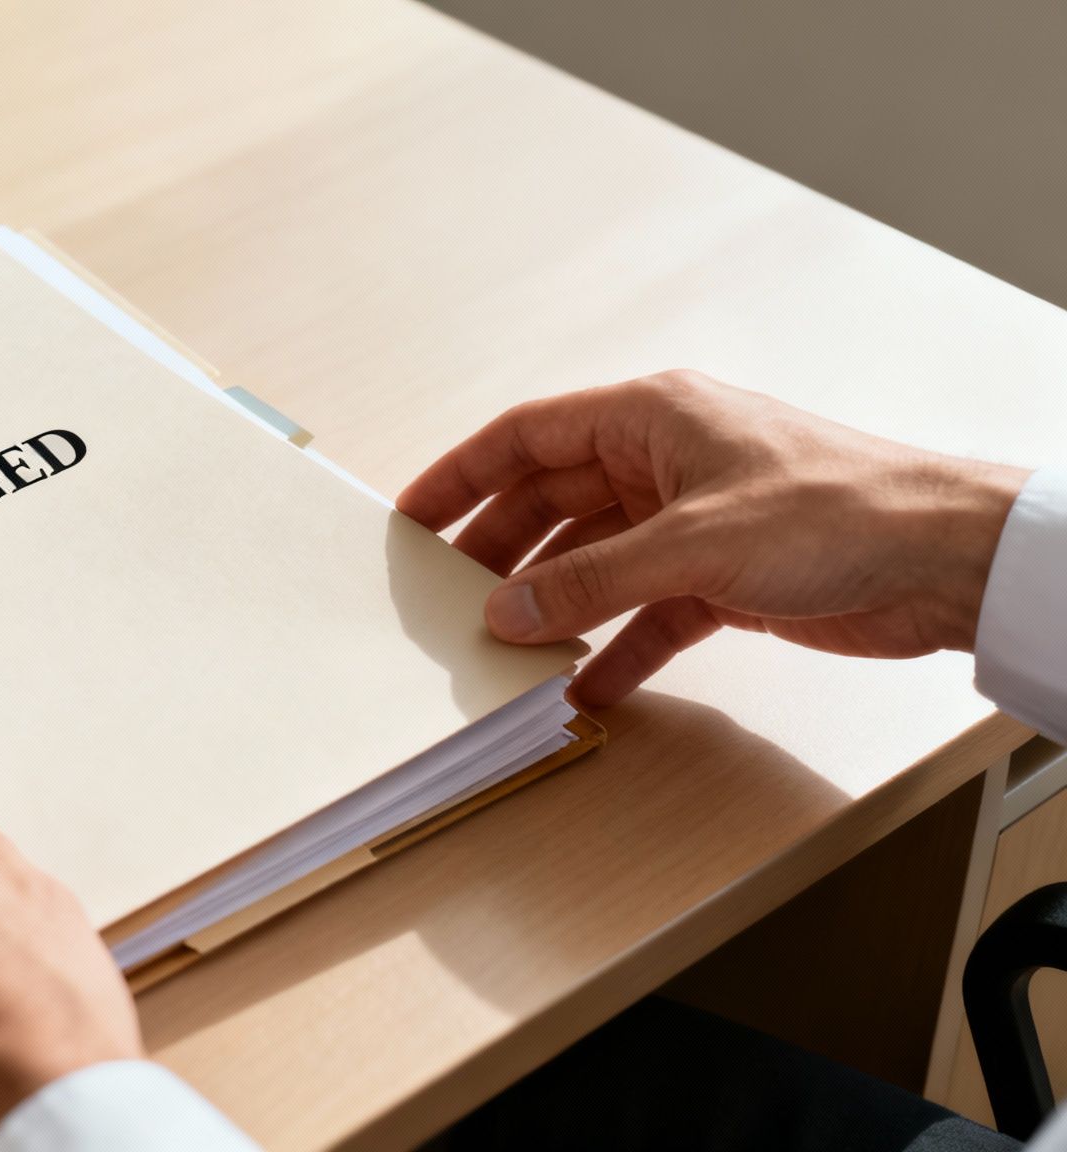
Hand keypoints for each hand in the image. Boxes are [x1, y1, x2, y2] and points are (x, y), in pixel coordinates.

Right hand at [396, 371, 1028, 708]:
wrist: (945, 560)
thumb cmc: (839, 511)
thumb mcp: (691, 544)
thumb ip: (589, 580)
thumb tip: (505, 610)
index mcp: (650, 418)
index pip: (528, 437)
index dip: (463, 476)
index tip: (410, 517)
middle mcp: (664, 463)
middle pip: (553, 502)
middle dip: (500, 551)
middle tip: (445, 598)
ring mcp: (693, 523)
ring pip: (595, 562)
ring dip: (554, 606)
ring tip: (502, 649)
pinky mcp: (725, 578)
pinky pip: (645, 613)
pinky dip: (614, 647)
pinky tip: (583, 686)